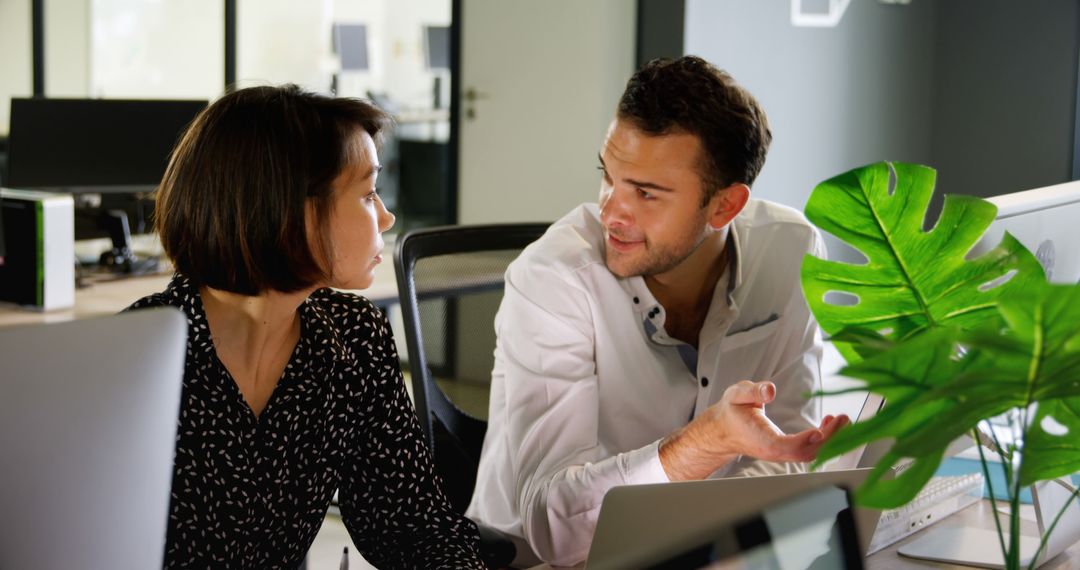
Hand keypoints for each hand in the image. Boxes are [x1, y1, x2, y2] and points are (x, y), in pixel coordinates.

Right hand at [658, 380, 848, 480]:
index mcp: (761, 439)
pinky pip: (809, 450)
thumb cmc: (732, 412)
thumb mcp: (737, 395)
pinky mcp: (787, 451)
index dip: (803, 441)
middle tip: (842, 419)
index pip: (785, 446)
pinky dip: (823, 439)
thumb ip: (753, 391)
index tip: (818, 432)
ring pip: (811, 453)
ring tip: (841, 420)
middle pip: (806, 452)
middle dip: (828, 438)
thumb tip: (770, 390)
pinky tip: (828, 424)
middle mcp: (774, 451)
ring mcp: (782, 453)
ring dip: (830, 439)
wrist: (725, 430)